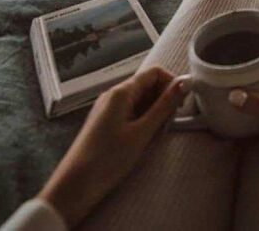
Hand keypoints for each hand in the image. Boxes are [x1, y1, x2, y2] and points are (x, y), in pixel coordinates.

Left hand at [40, 67, 188, 226]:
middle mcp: (114, 95)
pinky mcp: (106, 122)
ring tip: (154, 136)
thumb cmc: (108, 158)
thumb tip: (183, 83)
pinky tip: (143, 140)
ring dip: (153, 113)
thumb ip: (164, 106)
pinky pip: (131, 113)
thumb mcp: (142, 133)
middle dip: (162, 101)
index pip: (154, 73)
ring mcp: (108, 109)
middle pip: (147, 85)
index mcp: (121, 92)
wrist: (75, 185)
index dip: (171, 84)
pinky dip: (142, 122)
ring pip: (140, 101)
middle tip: (167, 125)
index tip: (180, 104)